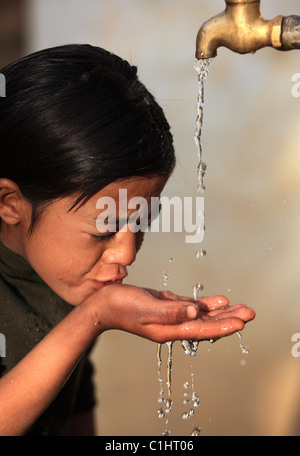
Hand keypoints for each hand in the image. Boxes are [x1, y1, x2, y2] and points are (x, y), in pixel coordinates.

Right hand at [91, 284, 254, 343]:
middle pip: (207, 324)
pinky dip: (206, 304)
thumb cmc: (121, 306)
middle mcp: (173, 325)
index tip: (242, 323)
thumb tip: (195, 312)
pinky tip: (219, 301)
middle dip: (229, 318)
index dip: (222, 326)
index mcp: (169, 330)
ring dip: (222, 312)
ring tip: (242, 308)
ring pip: (202, 315)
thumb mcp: (146, 308)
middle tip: (251, 313)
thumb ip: (171, 311)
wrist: (103, 304)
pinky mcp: (167, 305)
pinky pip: (191, 306)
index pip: (202, 329)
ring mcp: (170, 316)